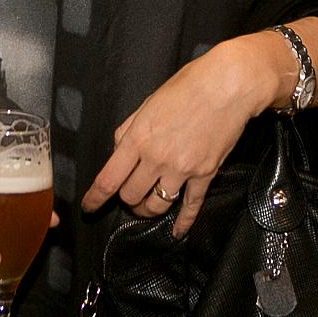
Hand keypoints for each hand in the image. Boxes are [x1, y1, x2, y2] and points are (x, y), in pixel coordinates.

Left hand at [81, 35, 278, 237]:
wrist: (229, 85)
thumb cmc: (188, 86)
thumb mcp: (148, 103)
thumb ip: (129, 130)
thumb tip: (119, 152)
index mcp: (138, 138)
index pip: (108, 179)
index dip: (95, 198)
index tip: (89, 207)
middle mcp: (157, 158)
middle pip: (130, 196)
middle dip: (126, 198)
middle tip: (128, 194)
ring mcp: (182, 169)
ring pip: (156, 206)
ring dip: (147, 210)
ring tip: (146, 207)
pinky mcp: (205, 174)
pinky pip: (190, 206)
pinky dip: (183, 223)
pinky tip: (177, 231)